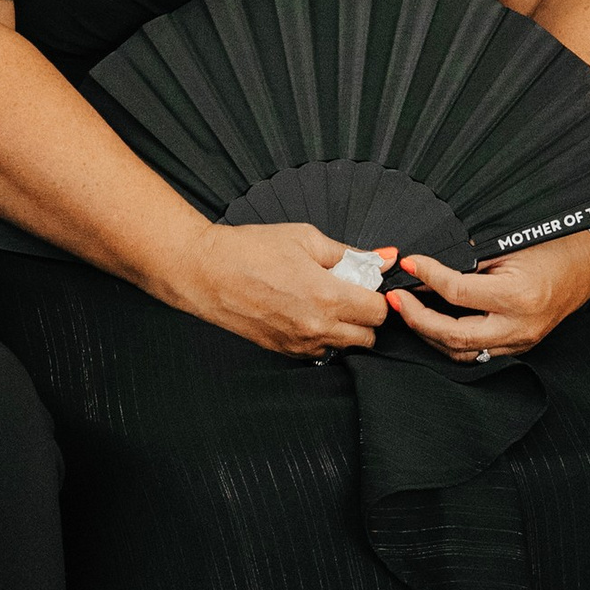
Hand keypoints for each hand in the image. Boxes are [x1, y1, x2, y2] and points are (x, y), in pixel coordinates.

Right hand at [172, 224, 394, 357]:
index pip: (379, 312)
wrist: (206, 272)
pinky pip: (319, 351)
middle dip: (366, 315)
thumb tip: (384, 257)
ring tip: (326, 301)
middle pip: (368, 337)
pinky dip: (322, 336)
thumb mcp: (305, 238)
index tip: (368, 283)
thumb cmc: (250, 250)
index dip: (378, 295)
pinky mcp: (283, 351)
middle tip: (351, 292)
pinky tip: (307, 312)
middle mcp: (317, 327)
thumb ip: (349, 252)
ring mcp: (299, 343)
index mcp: (327, 296)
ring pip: (344, 347)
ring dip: (346, 328)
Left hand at [388, 231, 589, 362]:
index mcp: (518, 296)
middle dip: (417, 318)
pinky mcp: (518, 347)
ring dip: (429, 334)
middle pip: (454, 336)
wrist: (585, 265)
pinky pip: (476, 352)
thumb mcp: (508, 244)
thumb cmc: (549, 247)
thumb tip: (427, 266)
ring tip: (408, 311)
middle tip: (396, 299)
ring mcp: (520, 342)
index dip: (428, 276)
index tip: (410, 263)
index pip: (458, 292)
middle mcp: (519, 326)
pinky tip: (433, 322)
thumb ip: (468, 258)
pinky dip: (450, 340)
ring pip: (462, 352)